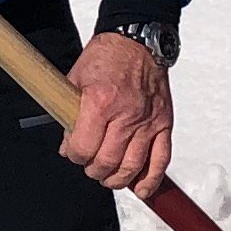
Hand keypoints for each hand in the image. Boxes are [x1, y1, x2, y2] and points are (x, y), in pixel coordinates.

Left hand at [64, 32, 172, 195]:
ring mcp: (148, 121)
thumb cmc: (106, 57)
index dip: (73, 155)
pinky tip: (141, 189)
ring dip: (116, 179)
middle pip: (106, 162)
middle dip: (93, 170)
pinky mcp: (164, 124)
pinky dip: (150, 179)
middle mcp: (126, 115)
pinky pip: (160, 160)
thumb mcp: (75, 80)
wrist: (137, 40)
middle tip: (89, 165)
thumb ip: (69, 114)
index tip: (72, 153)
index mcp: (100, 102)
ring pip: (132, 167)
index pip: (82, 148)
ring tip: (108, 176)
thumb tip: (66, 146)